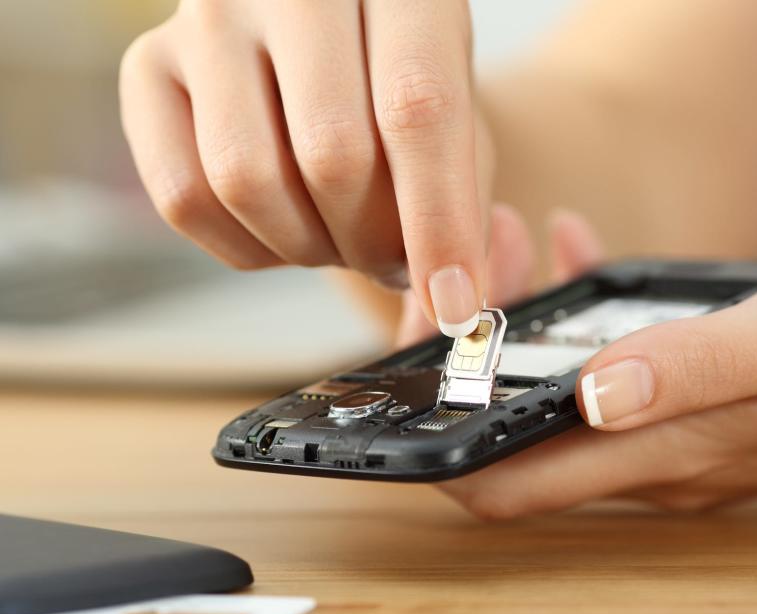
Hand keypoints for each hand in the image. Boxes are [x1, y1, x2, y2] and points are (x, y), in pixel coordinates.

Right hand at [120, 0, 491, 335]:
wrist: (330, 39)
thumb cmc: (400, 82)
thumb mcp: (460, 119)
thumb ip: (467, 201)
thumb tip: (449, 296)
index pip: (417, 107)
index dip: (439, 221)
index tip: (454, 301)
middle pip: (330, 154)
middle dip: (372, 243)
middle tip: (391, 259)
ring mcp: (208, 18)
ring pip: (247, 180)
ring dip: (307, 248)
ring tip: (339, 236)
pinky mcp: (147, 65)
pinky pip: (184, 197)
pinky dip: (247, 247)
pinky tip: (283, 228)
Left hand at [435, 220, 756, 517]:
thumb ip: (687, 368)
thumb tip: (588, 392)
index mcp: (661, 456)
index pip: (505, 486)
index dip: (437, 444)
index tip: (414, 364)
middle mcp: (652, 458)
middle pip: (512, 436)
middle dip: (465, 361)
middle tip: (463, 272)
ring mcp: (671, 431)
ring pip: (554, 394)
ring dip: (518, 326)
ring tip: (512, 241)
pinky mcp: (693, 399)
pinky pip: (607, 365)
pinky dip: (578, 312)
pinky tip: (581, 255)